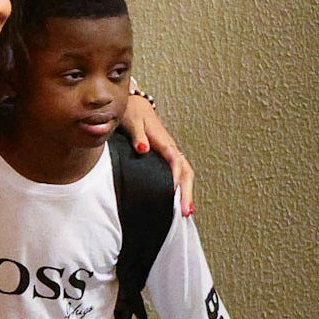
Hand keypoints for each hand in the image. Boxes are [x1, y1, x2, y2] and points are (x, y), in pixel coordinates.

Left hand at [121, 95, 195, 215]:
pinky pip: (177, 175)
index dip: (176, 178)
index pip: (175, 162)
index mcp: (164, 141)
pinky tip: (176, 203)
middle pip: (186, 172)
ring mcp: (170, 154)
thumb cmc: (132, 113)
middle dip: (187, 192)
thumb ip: (138, 135)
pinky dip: (180, 189)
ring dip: (186, 193)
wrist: (134, 105)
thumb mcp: (132, 121)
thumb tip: (144, 149)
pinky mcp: (165, 158)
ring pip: (184, 175)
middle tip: (186, 212)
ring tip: (185, 213)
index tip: (173, 193)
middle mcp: (171, 149)